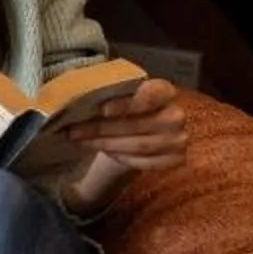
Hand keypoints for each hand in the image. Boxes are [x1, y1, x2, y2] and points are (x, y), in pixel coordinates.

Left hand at [56, 80, 188, 212]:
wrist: (138, 131)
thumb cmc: (123, 109)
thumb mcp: (116, 96)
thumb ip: (105, 92)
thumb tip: (73, 94)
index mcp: (165, 90)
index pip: (151, 94)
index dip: (128, 103)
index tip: (102, 110)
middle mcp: (176, 114)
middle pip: (139, 124)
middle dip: (103, 129)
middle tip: (74, 131)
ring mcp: (179, 139)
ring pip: (139, 146)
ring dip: (106, 144)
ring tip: (81, 142)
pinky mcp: (176, 159)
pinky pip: (145, 162)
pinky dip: (122, 158)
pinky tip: (104, 152)